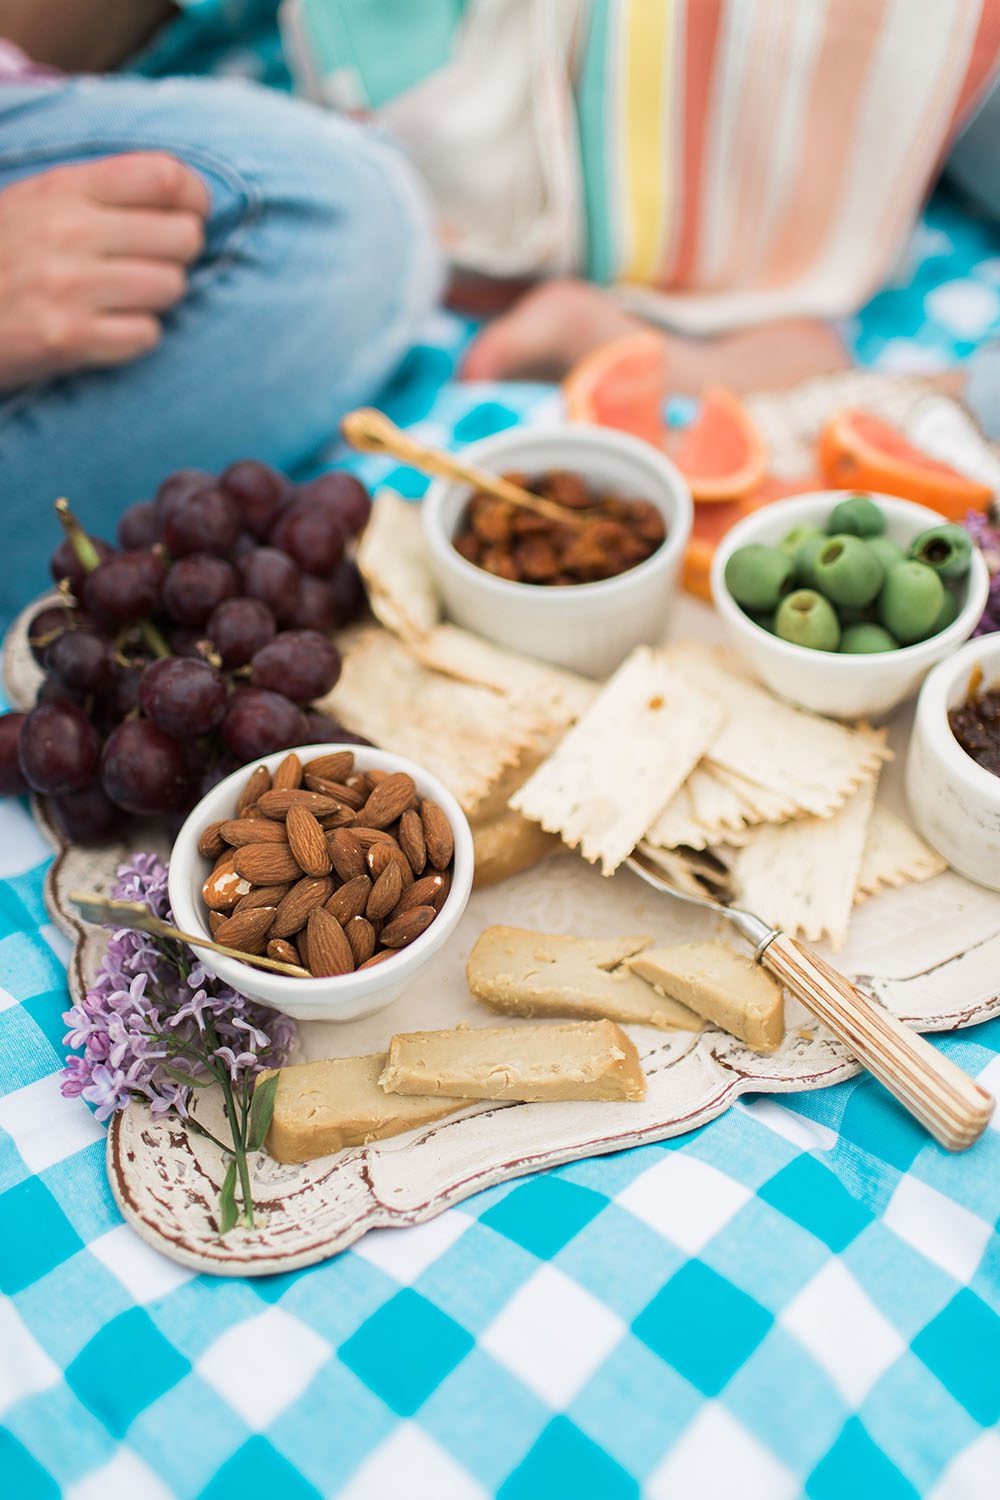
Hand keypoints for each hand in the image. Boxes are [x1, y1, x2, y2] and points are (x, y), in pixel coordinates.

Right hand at [0, 152, 208, 391]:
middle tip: (149, 266)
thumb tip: (184, 196)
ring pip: (172, 287)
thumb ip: (101, 193)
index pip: (164, 175)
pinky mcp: (69, 339)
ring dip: (156, 300)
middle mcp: (69, 231)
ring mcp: (70, 286)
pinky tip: (106, 332)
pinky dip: (135, 338)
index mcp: (64, 187)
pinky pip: (148, 335)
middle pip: (183, 236)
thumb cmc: (2, 257)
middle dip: (177, 255)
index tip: (189, 215)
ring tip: (121, 300)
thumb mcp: (36, 202)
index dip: (194, 199)